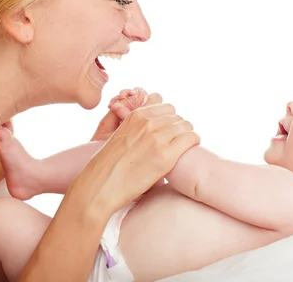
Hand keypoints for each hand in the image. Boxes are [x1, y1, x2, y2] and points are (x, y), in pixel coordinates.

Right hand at [69, 93, 199, 215]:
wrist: (100, 187)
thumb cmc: (107, 167)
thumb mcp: (117, 135)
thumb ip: (135, 127)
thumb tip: (153, 127)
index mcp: (135, 115)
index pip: (165, 106)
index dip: (168, 118)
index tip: (168, 130)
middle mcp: (147, 122)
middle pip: (176, 115)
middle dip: (177, 127)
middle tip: (175, 142)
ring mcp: (157, 138)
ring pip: (186, 125)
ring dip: (186, 135)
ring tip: (182, 147)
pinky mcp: (165, 156)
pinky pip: (191, 139)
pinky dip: (193, 143)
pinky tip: (188, 152)